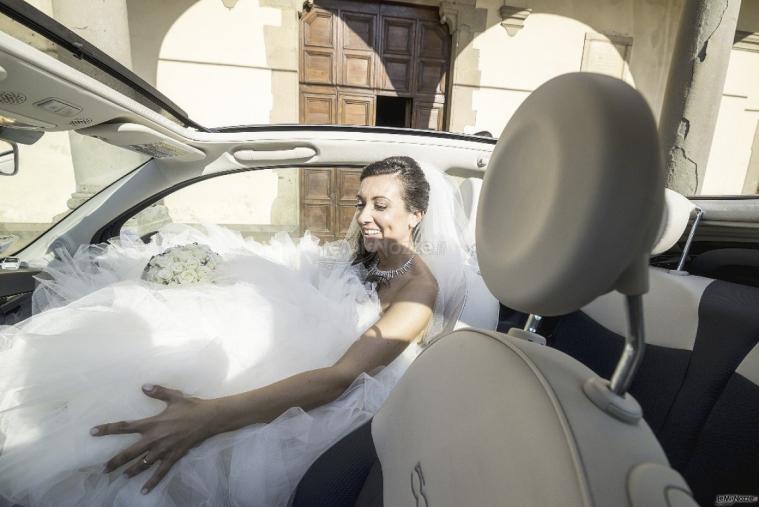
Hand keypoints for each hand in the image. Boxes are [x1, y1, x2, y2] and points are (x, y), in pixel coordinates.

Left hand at [91, 384, 219, 493]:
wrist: (209, 419)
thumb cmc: (191, 406)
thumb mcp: (174, 396)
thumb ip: (158, 392)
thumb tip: (144, 386)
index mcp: (152, 424)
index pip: (125, 427)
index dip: (108, 429)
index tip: (93, 432)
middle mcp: (154, 439)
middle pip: (129, 453)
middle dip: (115, 461)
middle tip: (104, 469)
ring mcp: (163, 450)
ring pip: (143, 464)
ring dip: (131, 471)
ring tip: (121, 476)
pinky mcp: (173, 457)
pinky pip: (161, 472)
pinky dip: (152, 482)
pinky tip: (144, 490)